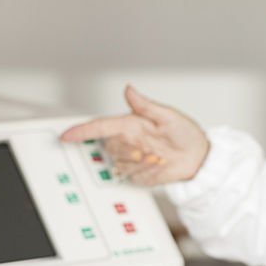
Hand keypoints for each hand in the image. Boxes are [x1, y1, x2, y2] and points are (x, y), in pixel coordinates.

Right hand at [60, 85, 209, 185]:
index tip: (67, 135)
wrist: (198, 158)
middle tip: (148, 150)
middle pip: (109, 147)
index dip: (82, 131)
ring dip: (138, 162)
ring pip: (118, 163)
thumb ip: (146, 105)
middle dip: (126, 151)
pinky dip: (144, 172)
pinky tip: (158, 165)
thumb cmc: (186, 134)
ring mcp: (131, 158)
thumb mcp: (169, 116)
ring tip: (158, 157)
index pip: (101, 126)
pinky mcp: (136, 174)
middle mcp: (128, 141)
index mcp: (131, 124)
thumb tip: (129, 89)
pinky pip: (130, 176)